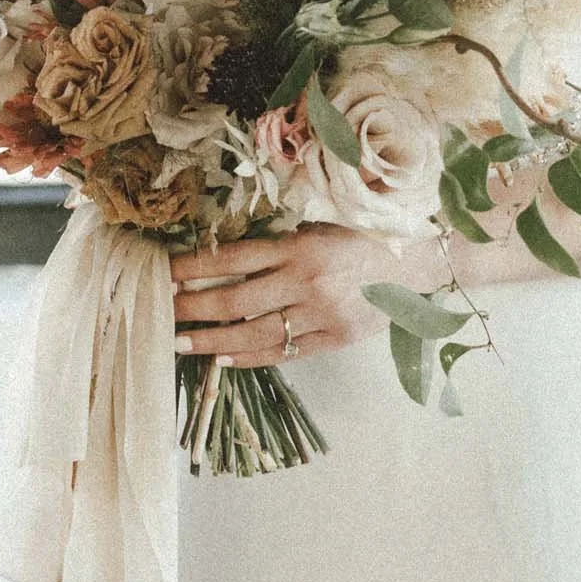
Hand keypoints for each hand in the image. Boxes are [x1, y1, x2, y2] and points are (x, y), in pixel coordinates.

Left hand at [169, 225, 443, 367]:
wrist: (421, 262)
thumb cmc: (367, 235)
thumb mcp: (323, 223)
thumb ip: (282, 239)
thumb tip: (227, 255)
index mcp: (302, 246)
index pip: (233, 259)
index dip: (193, 267)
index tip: (163, 273)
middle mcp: (308, 282)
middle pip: (235, 301)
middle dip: (191, 308)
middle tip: (159, 312)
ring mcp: (321, 315)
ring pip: (253, 334)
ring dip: (211, 340)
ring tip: (180, 342)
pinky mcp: (334, 340)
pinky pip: (283, 353)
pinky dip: (249, 357)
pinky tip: (222, 358)